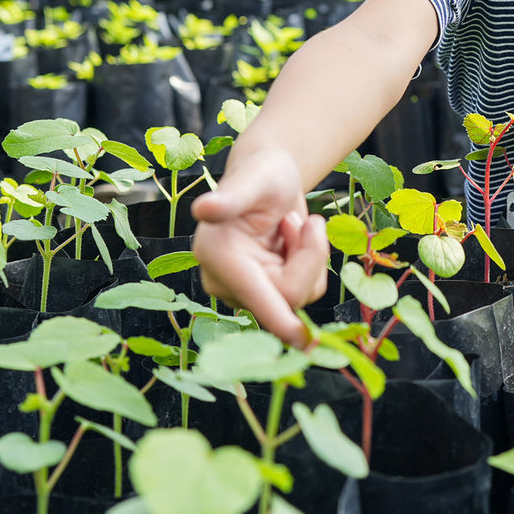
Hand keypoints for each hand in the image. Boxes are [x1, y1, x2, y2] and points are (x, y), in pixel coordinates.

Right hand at [191, 146, 329, 344]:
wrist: (270, 178)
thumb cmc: (261, 172)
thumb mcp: (253, 177)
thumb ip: (231, 196)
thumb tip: (203, 208)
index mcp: (217, 256)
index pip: (256, 294)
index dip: (280, 319)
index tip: (304, 341)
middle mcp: (226, 280)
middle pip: (288, 295)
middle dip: (309, 257)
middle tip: (308, 221)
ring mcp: (245, 289)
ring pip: (300, 294)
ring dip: (310, 256)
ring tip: (291, 224)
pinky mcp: (265, 292)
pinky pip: (305, 290)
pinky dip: (310, 262)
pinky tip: (292, 239)